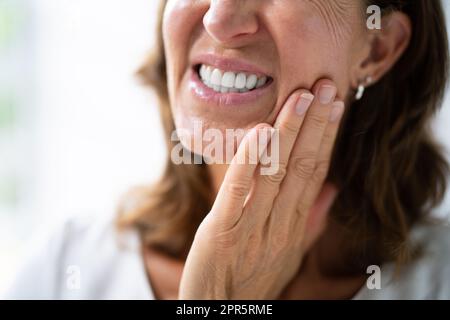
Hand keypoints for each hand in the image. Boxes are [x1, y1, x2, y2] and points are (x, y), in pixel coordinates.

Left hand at [179, 79, 344, 299]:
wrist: (222, 312)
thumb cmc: (254, 278)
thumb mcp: (289, 251)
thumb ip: (311, 220)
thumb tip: (331, 190)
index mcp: (295, 225)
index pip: (316, 173)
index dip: (326, 137)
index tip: (335, 105)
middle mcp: (280, 224)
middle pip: (303, 167)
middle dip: (315, 124)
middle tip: (326, 86)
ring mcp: (253, 228)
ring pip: (276, 174)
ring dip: (289, 133)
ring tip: (300, 98)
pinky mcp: (223, 232)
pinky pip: (239, 193)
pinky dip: (249, 162)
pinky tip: (259, 133)